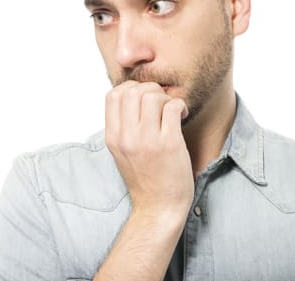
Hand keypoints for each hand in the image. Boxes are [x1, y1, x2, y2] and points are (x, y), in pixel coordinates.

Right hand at [105, 81, 193, 218]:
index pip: (113, 95)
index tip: (143, 99)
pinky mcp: (169, 144)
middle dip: (149, 89)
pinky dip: (179, 106)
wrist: (158, 207)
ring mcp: (148, 140)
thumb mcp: (121, 152)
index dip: (129, 88)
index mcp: (113, 137)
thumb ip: (122, 126)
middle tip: (160, 102)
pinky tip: (181, 116)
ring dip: (165, 97)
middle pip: (132, 91)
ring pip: (153, 96)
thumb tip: (132, 96)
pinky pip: (172, 107)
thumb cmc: (144, 178)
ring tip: (171, 110)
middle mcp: (127, 137)